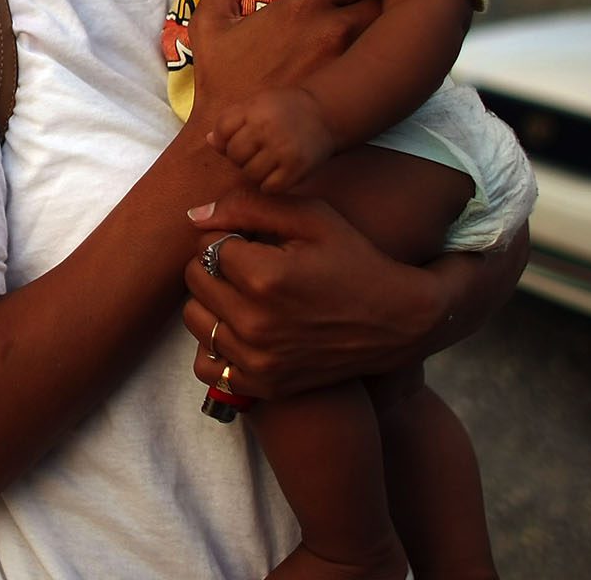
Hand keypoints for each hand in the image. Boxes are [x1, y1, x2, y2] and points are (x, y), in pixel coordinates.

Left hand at [181, 187, 443, 398]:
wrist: (396, 321)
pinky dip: (217, 347)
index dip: (228, 237)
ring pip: (195, 320)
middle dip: (216, 266)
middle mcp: (255, 322)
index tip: (255, 243)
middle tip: (251, 266)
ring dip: (212, 303)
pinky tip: (243, 330)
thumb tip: (194, 215)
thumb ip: (250, 206)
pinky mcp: (263, 383)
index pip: (206, 244)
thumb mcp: (313, 218)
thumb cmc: (354, 260)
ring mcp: (258, 359)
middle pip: (195, 279)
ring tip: (246, 296)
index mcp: (264, 276)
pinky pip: (208, 364)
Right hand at [184, 0, 378, 124]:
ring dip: (396, 24)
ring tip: (401, 23)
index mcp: (302, 6)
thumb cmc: (221, 82)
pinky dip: (396, 57)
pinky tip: (394, 59)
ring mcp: (352, 62)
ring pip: (395, 31)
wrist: (235, 142)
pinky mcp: (361, 93)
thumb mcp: (212, 21)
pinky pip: (393, 66)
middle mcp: (334, 29)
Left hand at [207, 86, 336, 191]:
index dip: (224, 138)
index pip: (221, 130)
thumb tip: (210, 141)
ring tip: (266, 162)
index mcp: (254, 109)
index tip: (237, 138)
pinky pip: (269, 187)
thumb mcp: (256, 104)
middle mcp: (267, 128)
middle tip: (254, 152)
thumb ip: (231, 120)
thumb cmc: (284, 109)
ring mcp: (282, 149)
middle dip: (239, 156)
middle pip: (234, 154)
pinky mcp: (296, 167)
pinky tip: (276, 173)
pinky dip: (269, 184)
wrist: (324, 113)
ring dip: (254, 172)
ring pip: (249, 173)